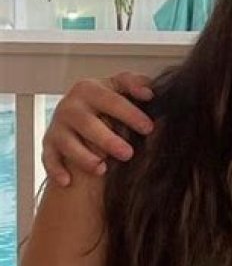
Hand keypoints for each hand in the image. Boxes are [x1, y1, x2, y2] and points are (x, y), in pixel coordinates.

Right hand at [42, 72, 154, 186]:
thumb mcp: (119, 87)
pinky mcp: (49, 144)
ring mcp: (58, 126)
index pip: (112, 101)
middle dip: (108, 140)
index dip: (131, 114)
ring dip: (84, 157)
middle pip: (88, 124)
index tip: (149, 128)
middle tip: (128, 154)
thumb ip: (135, 84)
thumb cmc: (106, 100)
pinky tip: (67, 181)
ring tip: (102, 169)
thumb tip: (149, 92)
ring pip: (68, 143)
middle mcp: (70, 106)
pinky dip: (56, 170)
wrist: (77, 109)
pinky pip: (49, 159)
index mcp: (90, 89)